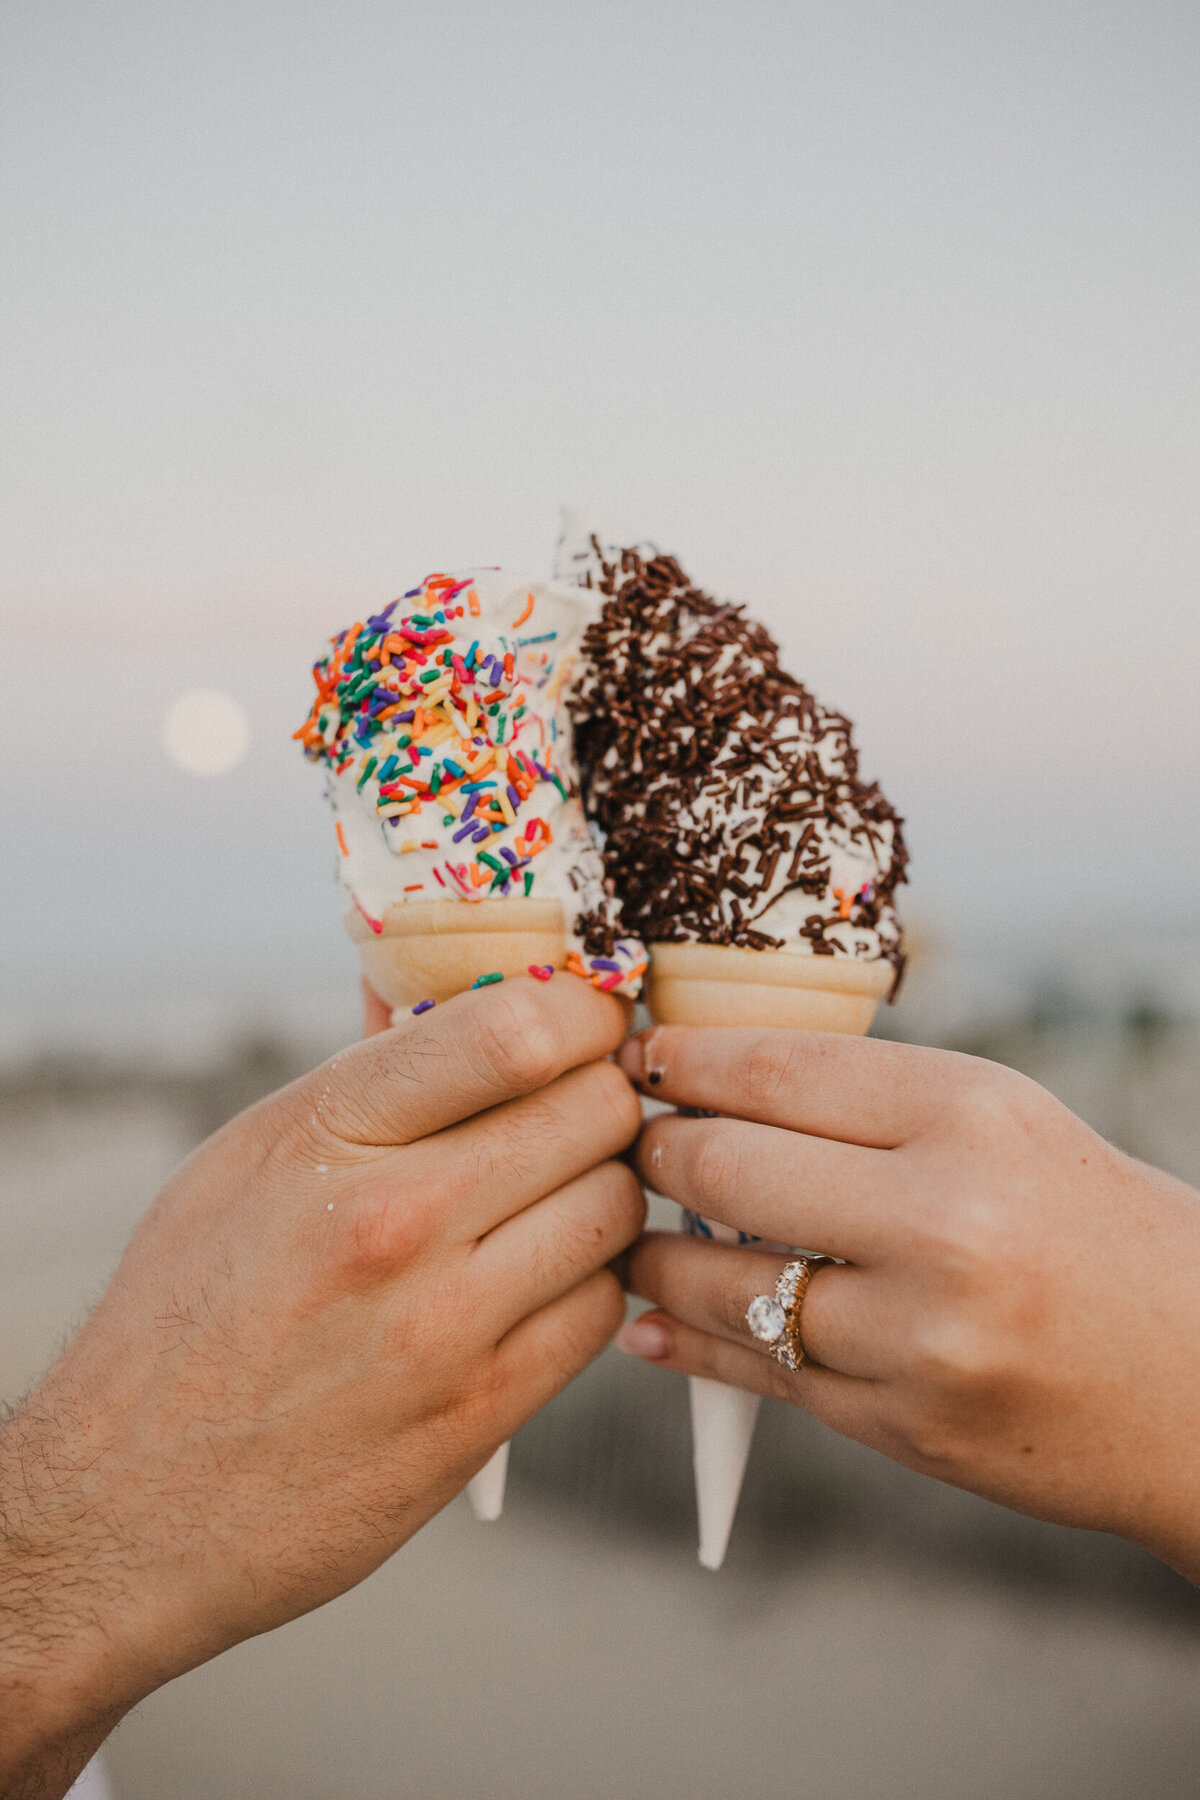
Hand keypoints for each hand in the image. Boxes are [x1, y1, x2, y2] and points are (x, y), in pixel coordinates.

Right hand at [0, 979, 642, 1797]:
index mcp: (330, 1132)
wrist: (129, 1503)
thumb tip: (457, 991)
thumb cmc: (186, 1310)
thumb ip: (368, 1077)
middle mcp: (396, 1218)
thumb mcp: (248, 1156)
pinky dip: (586, 1283)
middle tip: (577, 1111)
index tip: (584, 1021)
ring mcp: (445, 1324)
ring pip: (616, 1205)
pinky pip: (600, 1308)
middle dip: (601, 1097)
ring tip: (554, 1197)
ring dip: (603, 1190)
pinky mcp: (479, 1415)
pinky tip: (539, 1280)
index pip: (518, 1028)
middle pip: (594, 1110)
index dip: (582, 1012)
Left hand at [616, 1026, 1199, 1582]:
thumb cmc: (1096, 1228)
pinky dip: (688, 1344)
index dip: (683, 1061)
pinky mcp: (904, 1424)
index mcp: (972, 1114)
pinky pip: (759, 1375)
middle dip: (656, 1150)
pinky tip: (652, 1323)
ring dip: (656, 1256)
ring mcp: (921, 1333)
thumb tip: (712, 1088)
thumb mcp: (1008, 1125)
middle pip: (727, 1167)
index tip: (638, 1058)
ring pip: (724, 1283)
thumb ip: (870, 1106)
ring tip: (636, 1236)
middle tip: (632, 1143)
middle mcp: (944, 1218)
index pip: (775, 1070)